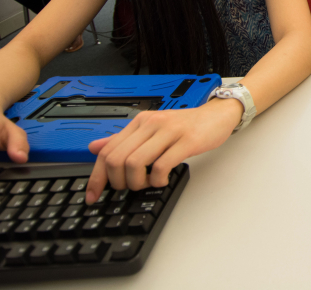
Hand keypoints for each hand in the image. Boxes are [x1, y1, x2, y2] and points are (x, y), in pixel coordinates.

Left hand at [84, 98, 242, 202]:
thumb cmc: (186, 126)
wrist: (216, 115)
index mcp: (139, 122)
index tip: (93, 195)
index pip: (107, 151)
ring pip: (135, 163)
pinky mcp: (186, 141)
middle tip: (129, 188)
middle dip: (118, 182)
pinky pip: (161, 166)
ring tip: (147, 184)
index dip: (96, 178)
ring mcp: (168, 132)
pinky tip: (162, 180)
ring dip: (137, 183)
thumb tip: (95, 148)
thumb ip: (124, 139)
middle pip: (117, 159)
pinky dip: (157, 180)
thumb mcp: (152, 129)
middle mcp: (150, 124)